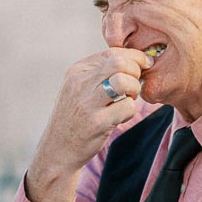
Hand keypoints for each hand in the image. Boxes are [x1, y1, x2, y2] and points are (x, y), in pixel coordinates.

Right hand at [25, 47, 152, 201]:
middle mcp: (80, 83)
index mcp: (77, 71)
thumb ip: (99, 73)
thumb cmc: (74, 117)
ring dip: (135, 90)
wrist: (58, 150)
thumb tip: (132, 59)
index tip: (143, 66)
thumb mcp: (78, 88)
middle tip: (135, 85)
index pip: (112, 52)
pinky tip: (121, 117)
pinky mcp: (97, 123)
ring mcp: (87, 103)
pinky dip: (131, 111)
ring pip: (124, 82)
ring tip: (129, 99)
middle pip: (120, 63)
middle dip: (136, 71)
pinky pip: (128, 107)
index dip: (133, 57)